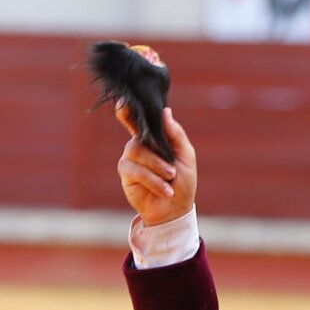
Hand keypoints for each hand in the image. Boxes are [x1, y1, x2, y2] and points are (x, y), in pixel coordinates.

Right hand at [116, 105, 197, 225]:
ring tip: (170, 179)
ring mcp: (130, 158)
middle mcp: (138, 144)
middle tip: (173, 171)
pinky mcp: (126, 173)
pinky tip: (165, 189)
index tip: (123, 101)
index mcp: (153, 137)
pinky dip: (153, 180)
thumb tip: (166, 112)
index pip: (137, 119)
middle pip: (139, 137)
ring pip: (136, 152)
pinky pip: (135, 170)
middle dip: (158, 155)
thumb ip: (176, 135)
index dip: (127, 109)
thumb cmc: (183, 182)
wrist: (176, 209)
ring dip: (157, 167)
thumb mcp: (186, 157)